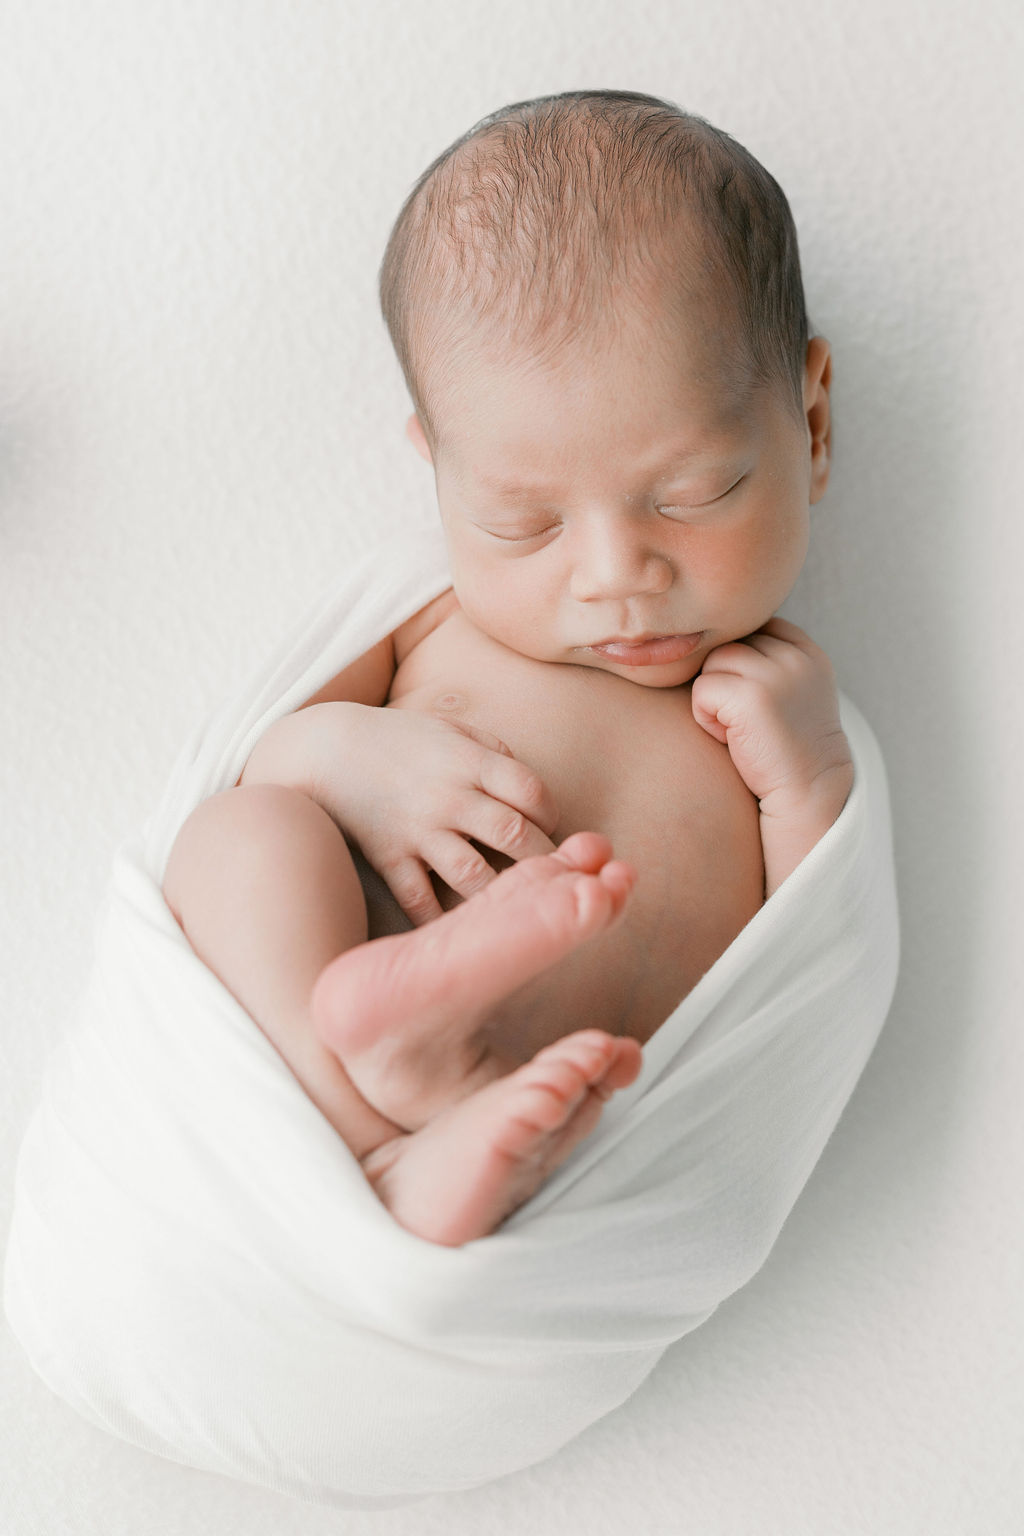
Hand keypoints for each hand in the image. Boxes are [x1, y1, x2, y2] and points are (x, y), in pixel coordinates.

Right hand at [305, 703, 559, 924]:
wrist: (325, 750)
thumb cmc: (398, 738)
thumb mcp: (450, 729)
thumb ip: (494, 752)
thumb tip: (532, 790)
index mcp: (469, 762)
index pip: (532, 792)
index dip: (551, 814)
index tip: (548, 826)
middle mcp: (448, 797)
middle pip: (514, 835)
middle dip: (542, 858)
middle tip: (550, 874)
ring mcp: (417, 830)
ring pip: (473, 874)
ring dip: (501, 893)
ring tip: (515, 902)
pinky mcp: (389, 857)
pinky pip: (418, 898)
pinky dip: (439, 919)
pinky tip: (460, 930)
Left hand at [690, 617, 852, 819]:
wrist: (807, 793)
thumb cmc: (787, 747)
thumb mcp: (792, 692)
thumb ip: (769, 661)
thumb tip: (716, 637)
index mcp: (808, 652)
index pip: (756, 628)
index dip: (742, 663)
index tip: (752, 701)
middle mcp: (796, 656)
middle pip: (730, 644)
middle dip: (726, 681)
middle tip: (745, 719)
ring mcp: (775, 673)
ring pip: (713, 661)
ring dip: (713, 696)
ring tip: (737, 727)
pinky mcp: (751, 696)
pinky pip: (702, 689)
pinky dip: (706, 717)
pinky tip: (731, 738)